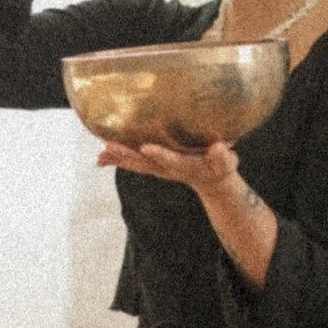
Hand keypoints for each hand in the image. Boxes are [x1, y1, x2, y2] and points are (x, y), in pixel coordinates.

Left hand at [96, 137, 243, 197]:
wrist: (212, 181)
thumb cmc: (221, 167)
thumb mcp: (226, 162)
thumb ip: (223, 156)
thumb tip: (219, 148)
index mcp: (185, 165)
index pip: (171, 159)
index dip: (159, 154)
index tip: (146, 147)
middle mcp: (167, 168)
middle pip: (145, 163)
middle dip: (127, 155)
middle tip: (109, 147)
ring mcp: (159, 168)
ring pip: (135, 164)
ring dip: (118, 159)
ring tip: (101, 154)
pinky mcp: (154, 166)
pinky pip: (132, 163)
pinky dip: (116, 161)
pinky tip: (100, 158)